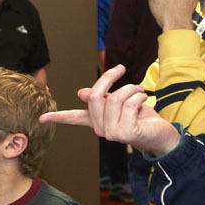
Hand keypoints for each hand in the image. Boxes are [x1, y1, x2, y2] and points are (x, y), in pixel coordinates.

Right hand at [39, 65, 181, 155]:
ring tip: (140, 92)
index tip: (41, 118)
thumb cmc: (142, 117)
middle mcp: (100, 130)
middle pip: (94, 96)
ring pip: (114, 98)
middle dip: (109, 77)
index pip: (73, 118)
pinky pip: (128, 104)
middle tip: (122, 69)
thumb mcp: (120, 103)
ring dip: (131, 88)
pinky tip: (144, 100)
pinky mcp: (125, 133)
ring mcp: (111, 133)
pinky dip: (139, 96)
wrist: (163, 134)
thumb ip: (103, 98)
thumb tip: (81, 93)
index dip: (58, 116)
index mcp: (96, 122)